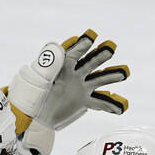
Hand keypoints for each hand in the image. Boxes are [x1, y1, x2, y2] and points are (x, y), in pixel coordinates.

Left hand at [7, 29, 128, 154]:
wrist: (33, 117)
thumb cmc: (30, 96)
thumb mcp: (36, 80)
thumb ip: (47, 66)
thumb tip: (58, 48)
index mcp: (62, 66)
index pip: (73, 53)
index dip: (81, 45)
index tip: (90, 37)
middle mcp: (74, 73)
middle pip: (90, 62)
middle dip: (100, 55)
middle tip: (110, 47)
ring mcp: (81, 86)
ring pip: (99, 79)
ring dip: (111, 75)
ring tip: (124, 72)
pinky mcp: (84, 100)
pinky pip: (100, 102)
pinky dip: (112, 105)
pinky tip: (122, 107)